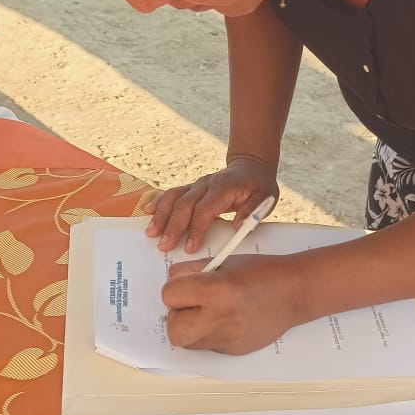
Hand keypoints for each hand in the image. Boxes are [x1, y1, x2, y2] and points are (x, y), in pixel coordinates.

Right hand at [145, 156, 278, 252]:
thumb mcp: (266, 197)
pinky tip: (148, 212)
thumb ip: (253, 211)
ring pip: (174, 197)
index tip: (190, 248)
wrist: (250, 166)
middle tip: (163, 246)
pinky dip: (159, 202)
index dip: (196, 229)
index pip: (205, 209)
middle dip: (172, 226)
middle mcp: (206, 184)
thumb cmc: (259, 185)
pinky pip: (172, 193)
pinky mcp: (191, 187)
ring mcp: (196, 184)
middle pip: (184, 205)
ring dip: (161, 215)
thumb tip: (239, 226)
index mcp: (223, 187)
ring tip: (151, 233)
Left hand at [162, 254, 299, 354]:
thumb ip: (192, 271)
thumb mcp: (224, 262)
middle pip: (173, 330)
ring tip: (207, 312)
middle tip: (190, 305)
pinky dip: (208, 334)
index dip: (174, 289)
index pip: (168, 295)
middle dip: (176, 316)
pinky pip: (207, 346)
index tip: (185, 285)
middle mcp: (221, 318)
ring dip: (189, 328)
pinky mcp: (233, 350)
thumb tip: (172, 280)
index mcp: (216, 290)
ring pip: (187, 343)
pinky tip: (224, 320)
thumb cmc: (262, 272)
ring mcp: (228, 339)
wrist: (294, 292)